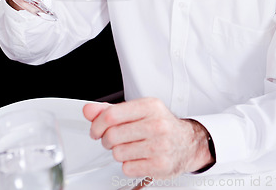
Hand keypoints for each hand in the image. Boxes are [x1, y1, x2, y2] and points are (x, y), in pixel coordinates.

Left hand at [83, 97, 212, 178]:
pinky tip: (138, 157)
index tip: (96, 130)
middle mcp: (156, 124)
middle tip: (113, 140)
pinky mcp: (160, 165)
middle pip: (112, 136)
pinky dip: (128, 165)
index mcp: (150, 106)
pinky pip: (127, 168)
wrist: (186, 143)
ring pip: (118, 153)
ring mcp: (159, 145)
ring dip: (119, 152)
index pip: (111, 115)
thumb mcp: (139, 111)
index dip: (97, 124)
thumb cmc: (160, 124)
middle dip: (107, 140)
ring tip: (130, 147)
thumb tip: (89, 110)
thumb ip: (112, 110)